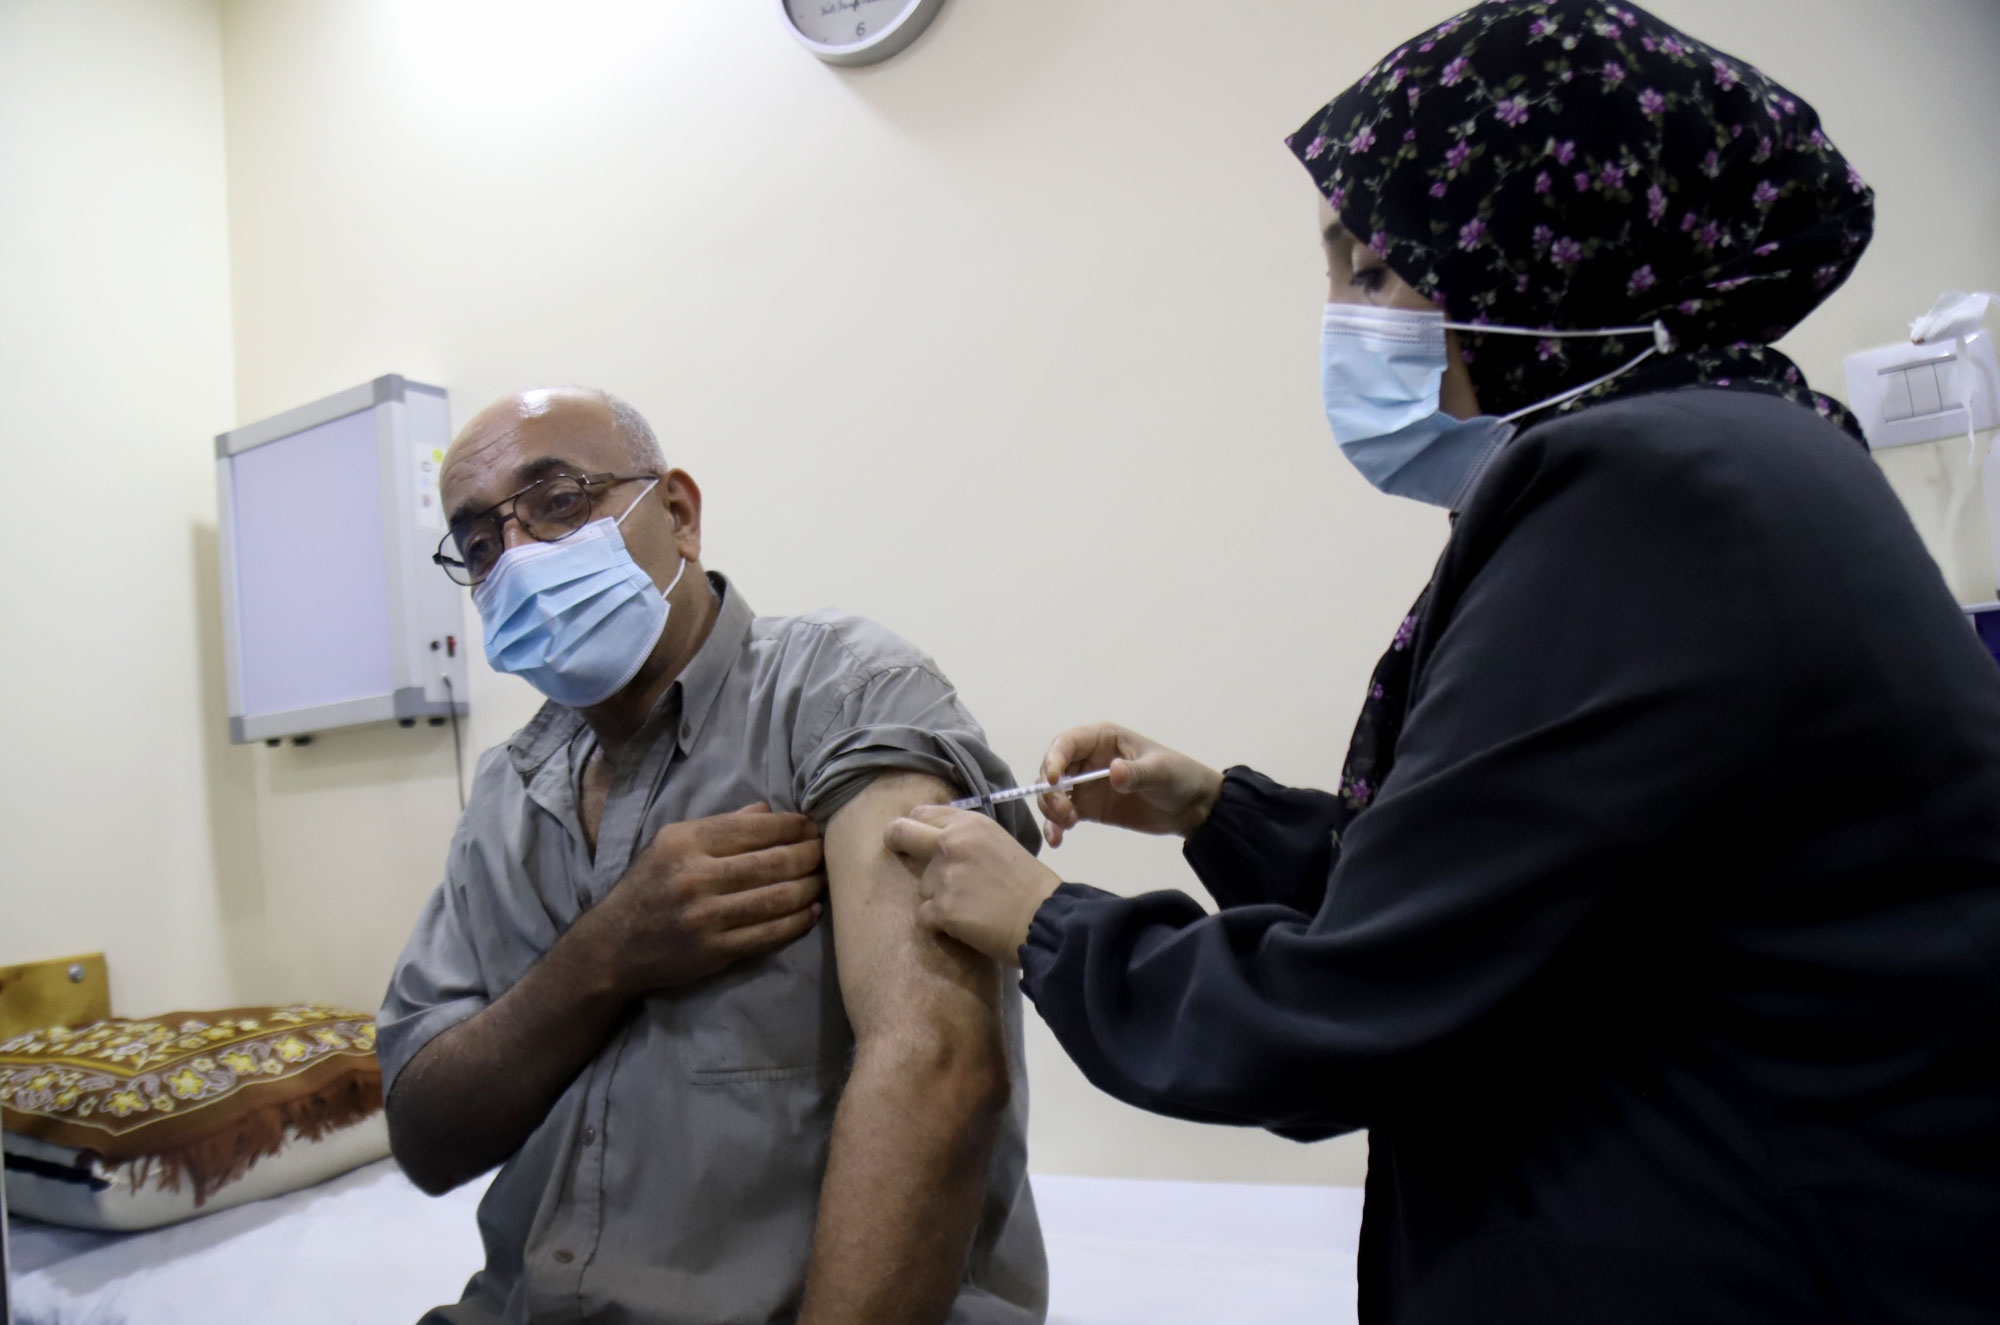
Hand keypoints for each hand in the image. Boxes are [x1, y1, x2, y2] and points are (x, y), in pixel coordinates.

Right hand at [588, 803, 824, 996]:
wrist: (614, 945)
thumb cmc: (649, 886)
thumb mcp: (671, 844)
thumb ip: (719, 825)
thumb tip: (768, 809)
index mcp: (685, 842)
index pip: (754, 827)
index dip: (792, 826)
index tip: (812, 826)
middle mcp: (696, 877)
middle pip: (773, 862)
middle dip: (809, 855)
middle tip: (825, 852)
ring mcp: (706, 917)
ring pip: (777, 898)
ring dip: (810, 888)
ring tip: (823, 879)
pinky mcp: (715, 951)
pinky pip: (769, 934)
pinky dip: (797, 922)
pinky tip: (811, 912)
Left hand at [884, 806, 1061, 967]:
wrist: (1044, 918)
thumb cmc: (1029, 883)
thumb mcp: (998, 844)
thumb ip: (967, 840)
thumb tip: (936, 841)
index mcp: (969, 824)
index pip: (922, 814)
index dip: (915, 826)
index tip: (912, 837)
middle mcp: (952, 843)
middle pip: (900, 833)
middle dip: (895, 841)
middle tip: (896, 851)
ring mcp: (945, 876)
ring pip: (922, 886)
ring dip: (938, 898)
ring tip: (970, 907)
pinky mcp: (942, 909)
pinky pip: (924, 916)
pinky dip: (940, 924)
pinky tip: (965, 925)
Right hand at [1037, 722, 1223, 847]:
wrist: (1191, 808)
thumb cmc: (1178, 777)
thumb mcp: (1160, 772)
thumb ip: (1136, 773)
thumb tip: (1114, 772)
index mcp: (1102, 739)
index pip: (1067, 743)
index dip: (1054, 759)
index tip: (1053, 780)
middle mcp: (1087, 760)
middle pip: (1053, 770)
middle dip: (1051, 791)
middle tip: (1065, 812)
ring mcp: (1086, 785)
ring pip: (1053, 794)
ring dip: (1051, 809)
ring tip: (1067, 826)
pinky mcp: (1088, 809)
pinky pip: (1063, 816)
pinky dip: (1055, 826)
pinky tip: (1057, 840)